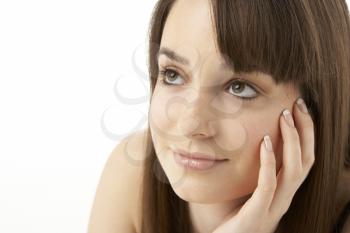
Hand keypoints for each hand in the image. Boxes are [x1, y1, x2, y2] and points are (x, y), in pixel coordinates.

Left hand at [212, 98, 314, 232]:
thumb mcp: (251, 192)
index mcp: (284, 192)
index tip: (299, 109)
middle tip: (298, 105)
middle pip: (305, 160)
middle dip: (305, 130)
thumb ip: (257, 173)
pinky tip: (263, 143)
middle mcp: (285, 199)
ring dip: (291, 141)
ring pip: (293, 171)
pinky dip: (269, 163)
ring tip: (285, 117)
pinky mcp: (257, 214)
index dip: (307, 133)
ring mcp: (274, 207)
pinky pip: (268, 185)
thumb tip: (254, 143)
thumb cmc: (236, 218)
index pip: (304, 158)